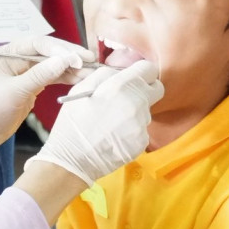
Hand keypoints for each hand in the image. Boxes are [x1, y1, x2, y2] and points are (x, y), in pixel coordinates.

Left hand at [0, 37, 94, 177]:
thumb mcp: (15, 92)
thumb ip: (39, 75)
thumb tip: (63, 60)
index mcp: (7, 53)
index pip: (37, 44)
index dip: (59, 49)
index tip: (77, 58)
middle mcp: (17, 57)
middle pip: (49, 50)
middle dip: (70, 55)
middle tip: (91, 60)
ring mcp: (26, 69)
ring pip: (54, 63)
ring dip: (72, 67)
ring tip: (92, 71)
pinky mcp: (34, 82)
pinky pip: (54, 75)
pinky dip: (67, 77)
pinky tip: (82, 78)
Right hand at [27, 60, 163, 185]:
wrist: (72, 159)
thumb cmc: (73, 122)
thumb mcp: (81, 89)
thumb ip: (104, 75)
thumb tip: (120, 72)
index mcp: (120, 86)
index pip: (149, 69)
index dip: (142, 72)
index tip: (134, 77)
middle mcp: (136, 103)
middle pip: (156, 89)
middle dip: (144, 89)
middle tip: (127, 97)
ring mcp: (141, 124)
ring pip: (146, 110)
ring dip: (134, 112)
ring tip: (112, 121)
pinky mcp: (142, 141)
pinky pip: (141, 129)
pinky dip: (131, 130)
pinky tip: (114, 135)